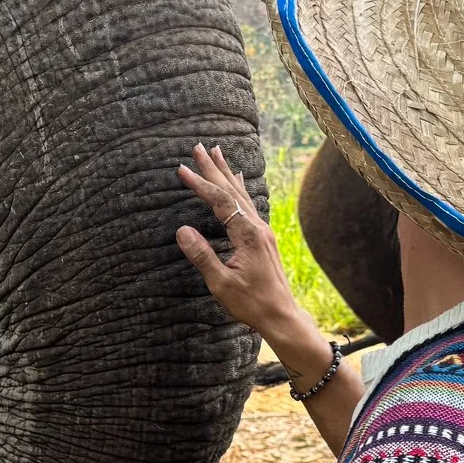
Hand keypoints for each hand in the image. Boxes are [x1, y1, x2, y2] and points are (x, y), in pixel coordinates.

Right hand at [174, 144, 322, 365]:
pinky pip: (248, 204)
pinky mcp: (263, 238)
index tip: (182, 169)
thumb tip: (182, 230)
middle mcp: (257, 227)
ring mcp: (262, 231)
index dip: (200, 184)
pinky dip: (238, 188)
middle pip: (232, 190)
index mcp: (247, 235)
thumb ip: (202, 255)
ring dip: (226, 173)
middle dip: (214, 168)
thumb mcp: (221, 283)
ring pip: (242, 195)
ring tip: (216, 153)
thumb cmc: (251, 303)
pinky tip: (238, 180)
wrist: (281, 316)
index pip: (220, 201)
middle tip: (198, 147)